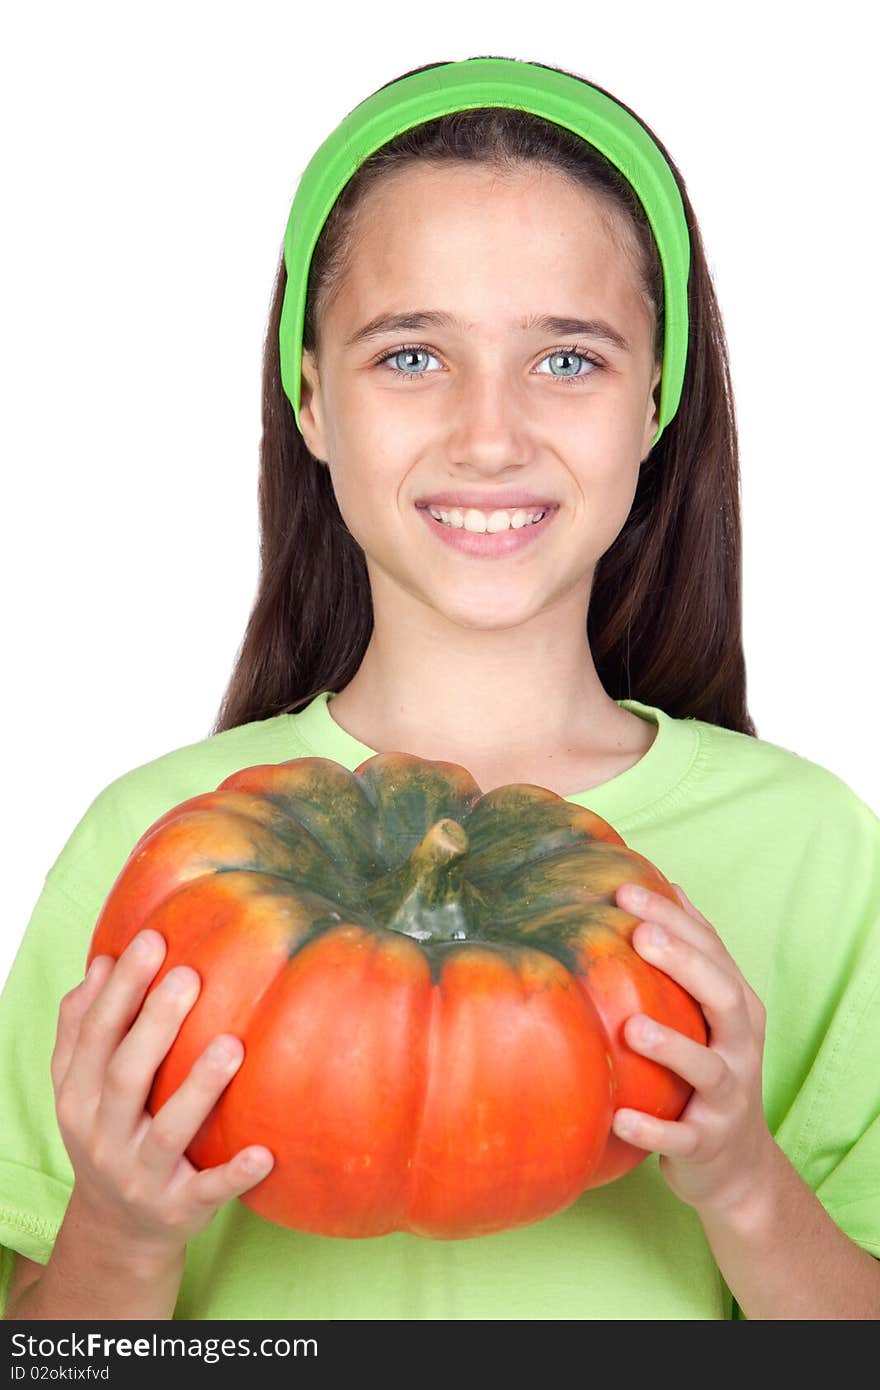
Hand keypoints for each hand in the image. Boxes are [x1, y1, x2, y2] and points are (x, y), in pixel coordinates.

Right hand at [52, 929, 274, 1258]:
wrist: (116, 1232)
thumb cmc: (109, 1133)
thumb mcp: (81, 1088)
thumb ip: (84, 1027)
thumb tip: (103, 962)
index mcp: (78, 1097)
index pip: (95, 1036)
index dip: (121, 989)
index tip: (152, 940)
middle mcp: (103, 1136)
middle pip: (125, 1075)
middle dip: (156, 1024)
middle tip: (191, 976)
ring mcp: (140, 1175)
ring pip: (168, 1131)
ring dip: (198, 1089)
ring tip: (230, 1045)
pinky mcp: (179, 1209)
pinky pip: (208, 1190)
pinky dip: (234, 1174)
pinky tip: (265, 1152)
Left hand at [611, 880, 775, 1215]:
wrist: (735, 1166)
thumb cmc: (709, 1071)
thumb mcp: (710, 1014)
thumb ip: (694, 956)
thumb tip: (669, 884)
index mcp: (739, 1008)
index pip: (712, 952)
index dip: (674, 918)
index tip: (626, 890)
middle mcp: (741, 1047)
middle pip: (722, 997)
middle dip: (684, 963)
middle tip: (638, 934)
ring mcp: (729, 1097)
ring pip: (708, 1069)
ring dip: (673, 1047)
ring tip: (632, 1027)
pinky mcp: (708, 1142)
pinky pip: (682, 1137)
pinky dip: (654, 1129)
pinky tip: (619, 1117)